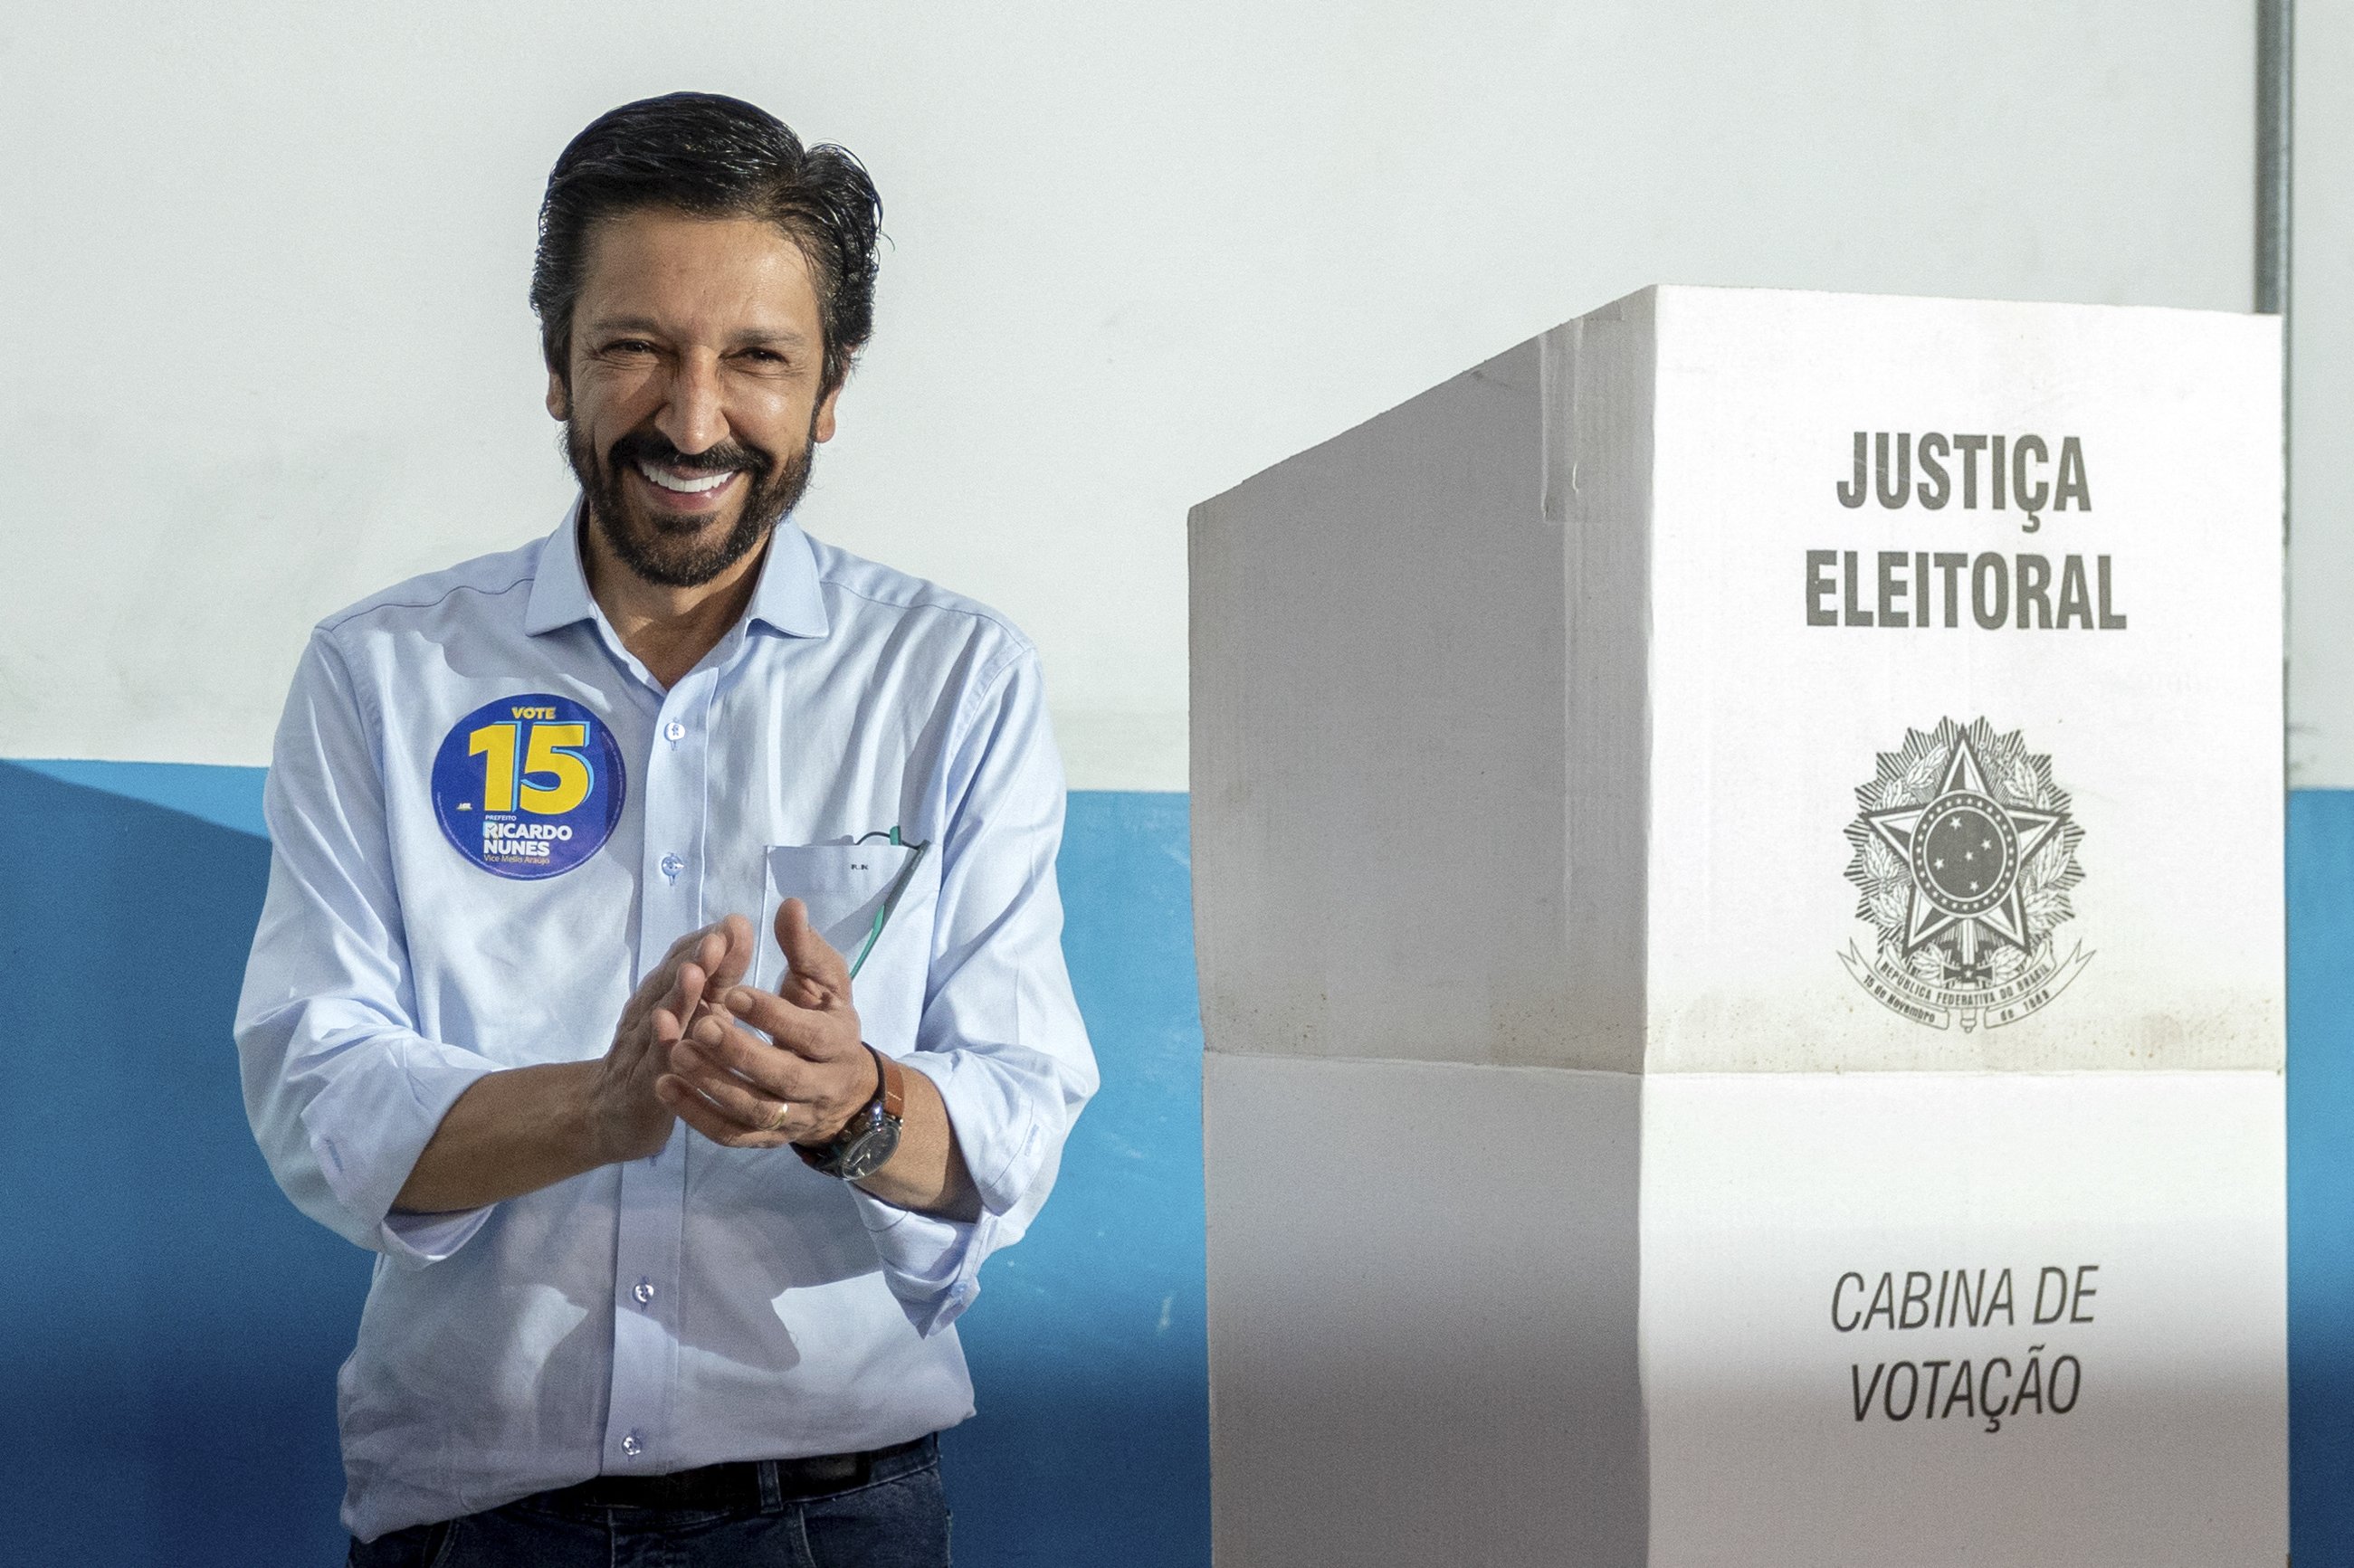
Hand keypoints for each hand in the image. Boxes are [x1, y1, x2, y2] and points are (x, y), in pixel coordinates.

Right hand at [585, 914, 755, 1163]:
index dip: (709, 942)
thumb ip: (719, 976)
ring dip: (676, 996)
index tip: (736, 923)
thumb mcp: (699, 1013)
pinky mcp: (640, 1084)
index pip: (685, 960)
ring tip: (694, 974)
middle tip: (717, 939)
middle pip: (670, 982)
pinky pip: (650, 1064)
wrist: (612, 1113)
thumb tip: (740, 928)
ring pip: (658, 1018)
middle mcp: (650, 1013)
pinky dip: (659, 1048)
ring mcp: (641, 1047)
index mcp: (667, 993)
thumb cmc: (667, 1054)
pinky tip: (669, 1036)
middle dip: (695, 959)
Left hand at [660, 898, 875, 1148]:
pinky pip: (730, 1134)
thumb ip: (804, 948)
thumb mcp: (826, 983)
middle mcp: (820, 1086)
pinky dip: (696, 1115)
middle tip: (702, 1025)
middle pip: (782, 1077)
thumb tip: (789, 906)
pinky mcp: (764, 1139)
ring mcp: (791, 1117)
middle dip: (740, 1053)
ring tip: (675, 1053)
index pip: (809, 1034)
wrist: (846, 1092)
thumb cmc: (826, 1022)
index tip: (734, 992)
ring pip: (753, 1109)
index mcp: (837, 1043)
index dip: (772, 1015)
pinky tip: (664, 1086)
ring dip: (712, 1084)